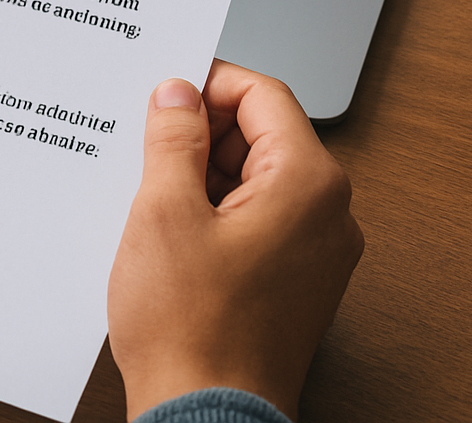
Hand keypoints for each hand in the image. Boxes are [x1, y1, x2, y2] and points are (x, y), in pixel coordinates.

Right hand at [107, 60, 363, 421]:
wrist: (203, 418)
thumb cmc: (191, 330)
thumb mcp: (165, 210)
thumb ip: (173, 137)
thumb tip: (178, 93)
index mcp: (306, 184)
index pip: (263, 95)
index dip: (209, 83)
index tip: (166, 88)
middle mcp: (324, 213)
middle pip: (261, 133)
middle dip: (200, 130)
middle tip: (147, 142)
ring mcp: (311, 249)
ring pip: (252, 174)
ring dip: (200, 170)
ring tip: (150, 192)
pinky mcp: (290, 276)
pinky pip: (253, 214)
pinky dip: (211, 206)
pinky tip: (167, 225)